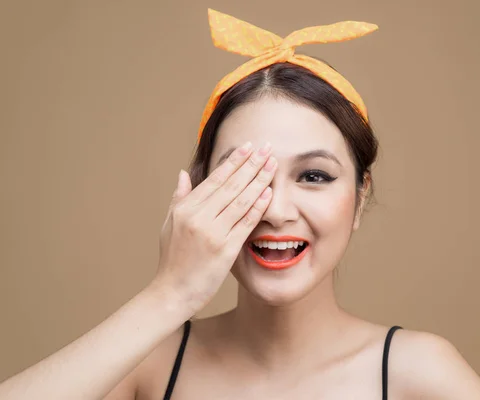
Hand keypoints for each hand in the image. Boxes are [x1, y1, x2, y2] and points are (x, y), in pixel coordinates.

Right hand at [152, 142, 276, 314]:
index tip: (248, 147)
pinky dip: (258, 207)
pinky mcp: (225, 250)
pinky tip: (269, 194)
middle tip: (267, 148)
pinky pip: (245, 224)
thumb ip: (179, 197)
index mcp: (185, 209)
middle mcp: (198, 218)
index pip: (215, 179)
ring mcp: (212, 233)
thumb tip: (183, 173)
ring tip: (273, 165)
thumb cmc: (172, 259)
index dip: (233, 161)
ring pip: (241, 201)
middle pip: (231, 185)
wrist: (172, 292)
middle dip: (251, 164)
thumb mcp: (169, 224)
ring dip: (259, 181)